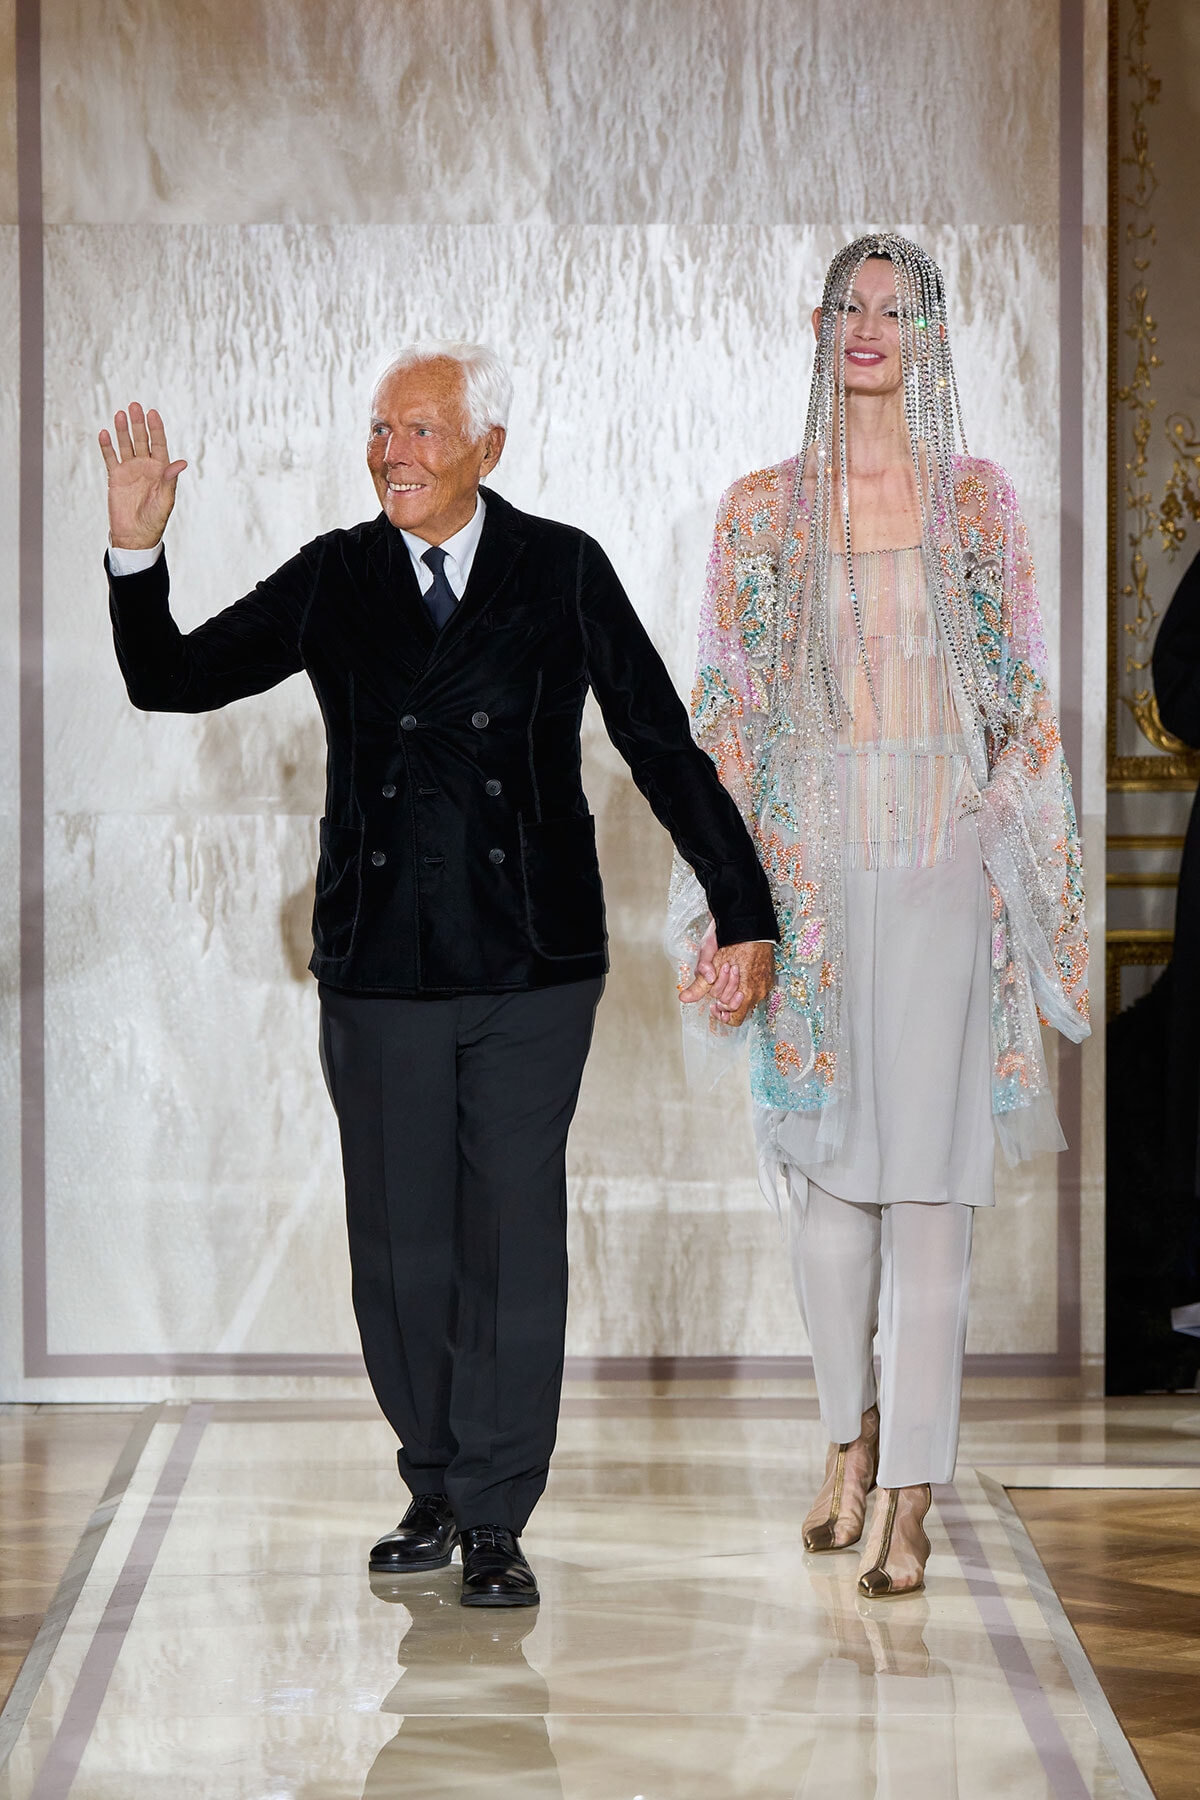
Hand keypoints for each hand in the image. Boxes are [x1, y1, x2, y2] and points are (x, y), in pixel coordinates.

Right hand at [98, 402, 187, 549]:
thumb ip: (170, 480)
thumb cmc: (154, 520)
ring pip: (126, 445)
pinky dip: (107, 446)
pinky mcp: (115, 477)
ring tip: (120, 414)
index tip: (152, 413)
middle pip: (141, 440)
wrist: (135, 536)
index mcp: (161, 470)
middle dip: (138, 424)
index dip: (156, 429)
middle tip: (134, 406)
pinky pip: (110, 458)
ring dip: (123, 430)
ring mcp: (130, 470)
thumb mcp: (165, 501)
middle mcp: (145, 466)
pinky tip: (104, 433)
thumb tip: (181, 462)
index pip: (159, 444)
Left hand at [680, 929, 774, 1027]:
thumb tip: (684, 999)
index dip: (721, 1011)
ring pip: (747, 997)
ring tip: (729, 971)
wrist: (748, 922)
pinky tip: (739, 970)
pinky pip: (756, 988)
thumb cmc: (729, 940)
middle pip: (738, 1007)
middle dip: (725, 996)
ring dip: (735, 989)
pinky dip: (745, 983)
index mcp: (746, 992)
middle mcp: (758, 991)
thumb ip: (699, 985)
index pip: (733, 1018)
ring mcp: (765, 984)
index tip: (714, 1003)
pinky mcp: (769, 976)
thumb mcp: (708, 961)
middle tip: (720, 979)